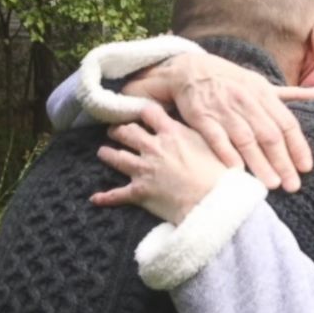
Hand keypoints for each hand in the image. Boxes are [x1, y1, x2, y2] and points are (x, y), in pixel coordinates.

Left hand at [92, 104, 228, 224]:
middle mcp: (154, 148)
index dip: (141, 110)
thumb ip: (196, 132)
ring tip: (103, 152)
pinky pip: (117, 194)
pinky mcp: (140, 192)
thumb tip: (198, 124)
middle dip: (119, 130)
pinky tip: (95, 198)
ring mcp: (143, 170)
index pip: (149, 112)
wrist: (213, 202)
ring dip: (107, 154)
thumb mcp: (212, 143)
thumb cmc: (218, 174)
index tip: (136, 111)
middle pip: (128, 132)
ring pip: (117, 157)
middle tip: (115, 130)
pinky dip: (105, 197)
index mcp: (171, 133)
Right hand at [123, 53, 313, 191]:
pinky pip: (216, 137)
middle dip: (282, 162)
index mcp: (263, 93)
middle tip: (292, 185)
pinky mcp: (201, 116)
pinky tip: (237, 171)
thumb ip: (288, 94)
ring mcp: (223, 109)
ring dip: (259, 163)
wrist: (189, 70)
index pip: (286, 122)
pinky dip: (227, 153)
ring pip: (246, 139)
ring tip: (271, 184)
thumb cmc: (230, 81)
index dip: (298, 146)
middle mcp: (245, 101)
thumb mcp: (260, 83)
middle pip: (269, 135)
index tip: (306, 168)